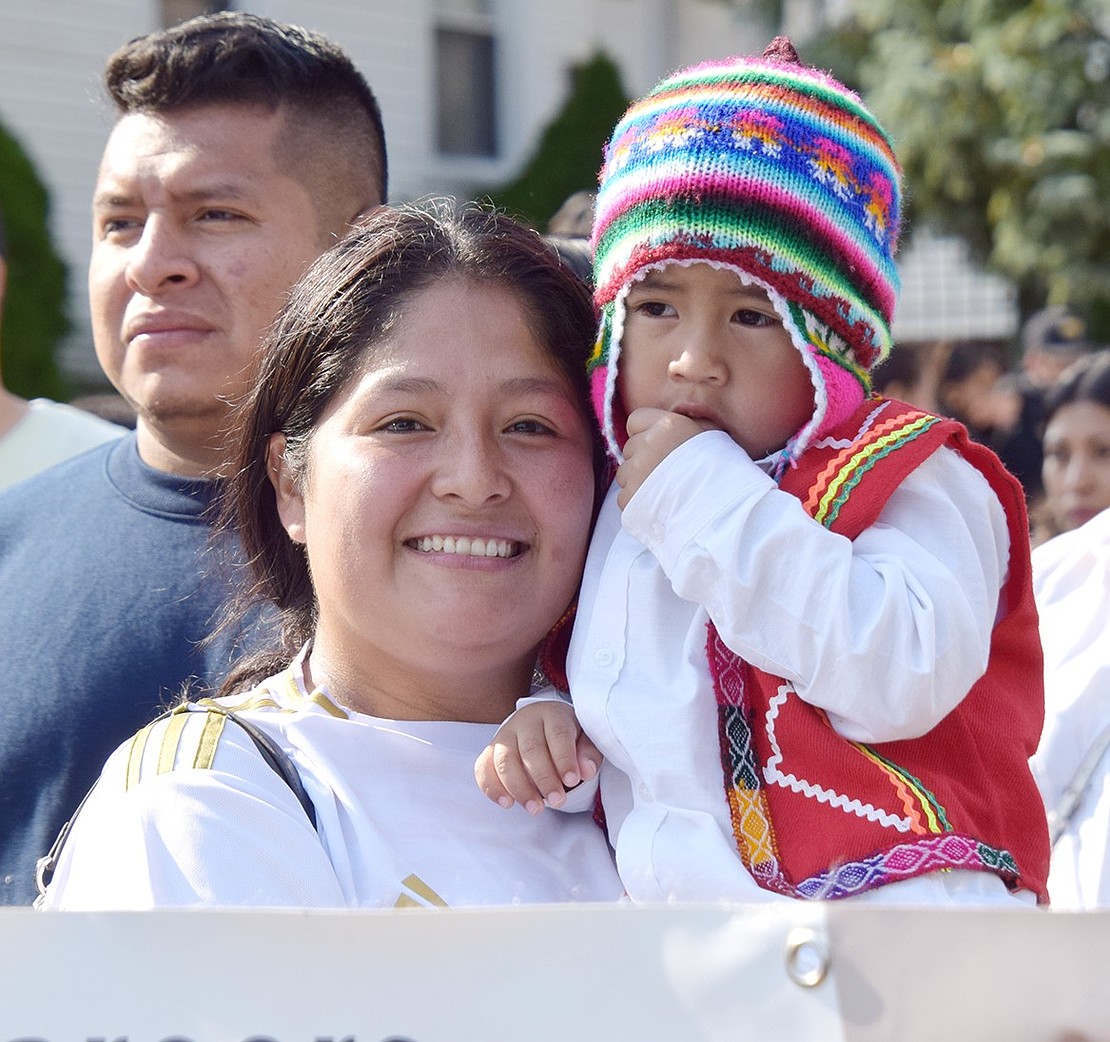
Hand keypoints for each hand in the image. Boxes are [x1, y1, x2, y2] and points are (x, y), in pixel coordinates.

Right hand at [475, 702, 600, 814]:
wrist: (543, 727)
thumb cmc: (568, 737)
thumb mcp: (585, 739)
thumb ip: (588, 753)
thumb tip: (586, 771)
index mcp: (552, 714)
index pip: (557, 734)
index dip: (564, 758)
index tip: (572, 780)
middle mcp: (525, 721)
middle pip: (531, 748)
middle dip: (544, 778)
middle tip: (557, 801)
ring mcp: (504, 735)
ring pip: (505, 759)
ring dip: (519, 787)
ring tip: (535, 809)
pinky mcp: (490, 751)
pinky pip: (483, 767)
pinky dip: (491, 787)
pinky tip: (506, 803)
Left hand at [616, 408, 712, 508]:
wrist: (723, 509)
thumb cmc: (722, 471)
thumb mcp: (712, 436)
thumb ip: (690, 424)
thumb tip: (681, 414)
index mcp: (667, 425)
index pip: (635, 420)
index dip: (644, 433)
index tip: (659, 446)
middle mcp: (648, 444)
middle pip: (630, 449)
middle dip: (643, 460)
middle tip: (666, 473)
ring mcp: (637, 472)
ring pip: (625, 474)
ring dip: (638, 482)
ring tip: (664, 491)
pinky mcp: (631, 497)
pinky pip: (625, 498)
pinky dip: (637, 503)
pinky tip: (658, 506)